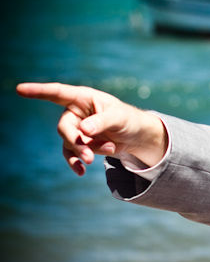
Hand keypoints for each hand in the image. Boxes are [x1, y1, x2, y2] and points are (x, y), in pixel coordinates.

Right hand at [17, 82, 167, 174]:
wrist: (137, 137)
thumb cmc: (129, 119)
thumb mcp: (119, 118)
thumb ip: (102, 122)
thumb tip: (84, 129)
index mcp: (83, 98)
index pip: (57, 93)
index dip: (38, 91)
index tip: (20, 89)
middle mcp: (76, 112)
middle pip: (64, 128)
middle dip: (76, 142)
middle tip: (90, 155)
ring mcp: (77, 129)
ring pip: (70, 143)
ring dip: (86, 151)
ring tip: (110, 149)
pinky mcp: (81, 144)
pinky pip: (72, 154)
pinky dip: (77, 162)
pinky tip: (82, 172)